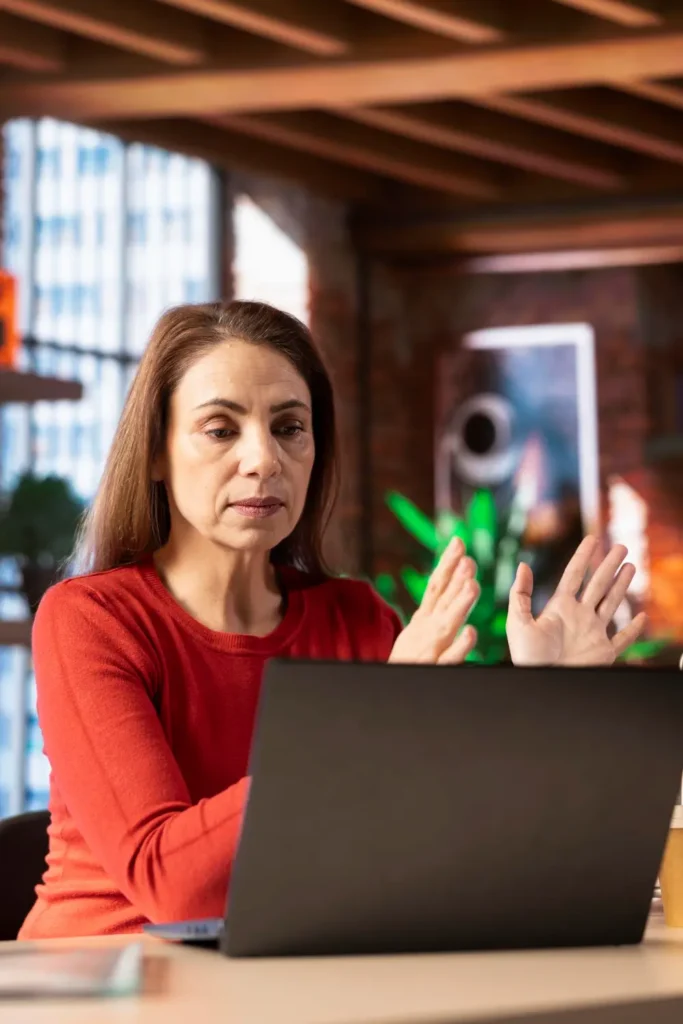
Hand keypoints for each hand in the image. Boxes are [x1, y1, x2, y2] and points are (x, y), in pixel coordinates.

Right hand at [389, 538, 479, 663]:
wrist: (386, 689)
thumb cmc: (409, 659)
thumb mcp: (419, 630)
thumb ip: (437, 609)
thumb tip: (460, 583)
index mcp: (423, 619)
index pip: (436, 586)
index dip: (447, 563)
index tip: (459, 541)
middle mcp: (425, 630)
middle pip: (442, 600)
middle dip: (456, 578)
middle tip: (470, 559)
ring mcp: (429, 650)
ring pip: (447, 625)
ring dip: (459, 605)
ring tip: (474, 586)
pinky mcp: (432, 670)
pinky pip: (449, 658)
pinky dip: (459, 646)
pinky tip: (471, 634)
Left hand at [506, 535, 646, 666]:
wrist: (541, 682)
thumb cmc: (526, 657)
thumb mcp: (517, 622)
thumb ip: (520, 594)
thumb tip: (523, 564)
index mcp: (559, 607)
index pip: (574, 575)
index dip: (583, 556)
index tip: (592, 538)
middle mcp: (578, 616)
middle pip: (598, 585)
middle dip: (609, 565)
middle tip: (621, 547)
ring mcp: (592, 633)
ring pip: (611, 604)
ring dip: (622, 586)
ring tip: (630, 566)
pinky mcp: (603, 652)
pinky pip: (622, 640)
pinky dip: (633, 629)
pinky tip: (642, 617)